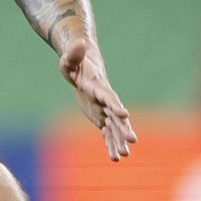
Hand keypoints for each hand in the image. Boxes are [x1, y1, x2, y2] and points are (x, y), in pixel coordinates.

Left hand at [60, 39, 136, 160]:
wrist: (83, 70)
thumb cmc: (74, 64)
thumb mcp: (69, 60)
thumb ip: (73, 54)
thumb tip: (79, 42)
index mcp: (99, 87)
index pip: (109, 97)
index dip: (116, 105)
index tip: (124, 114)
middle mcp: (106, 101)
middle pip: (117, 116)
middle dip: (124, 128)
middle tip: (132, 140)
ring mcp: (105, 111)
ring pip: (114, 128)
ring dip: (118, 141)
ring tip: (123, 156)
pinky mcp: (101, 118)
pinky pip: (107, 134)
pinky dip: (111, 144)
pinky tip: (115, 157)